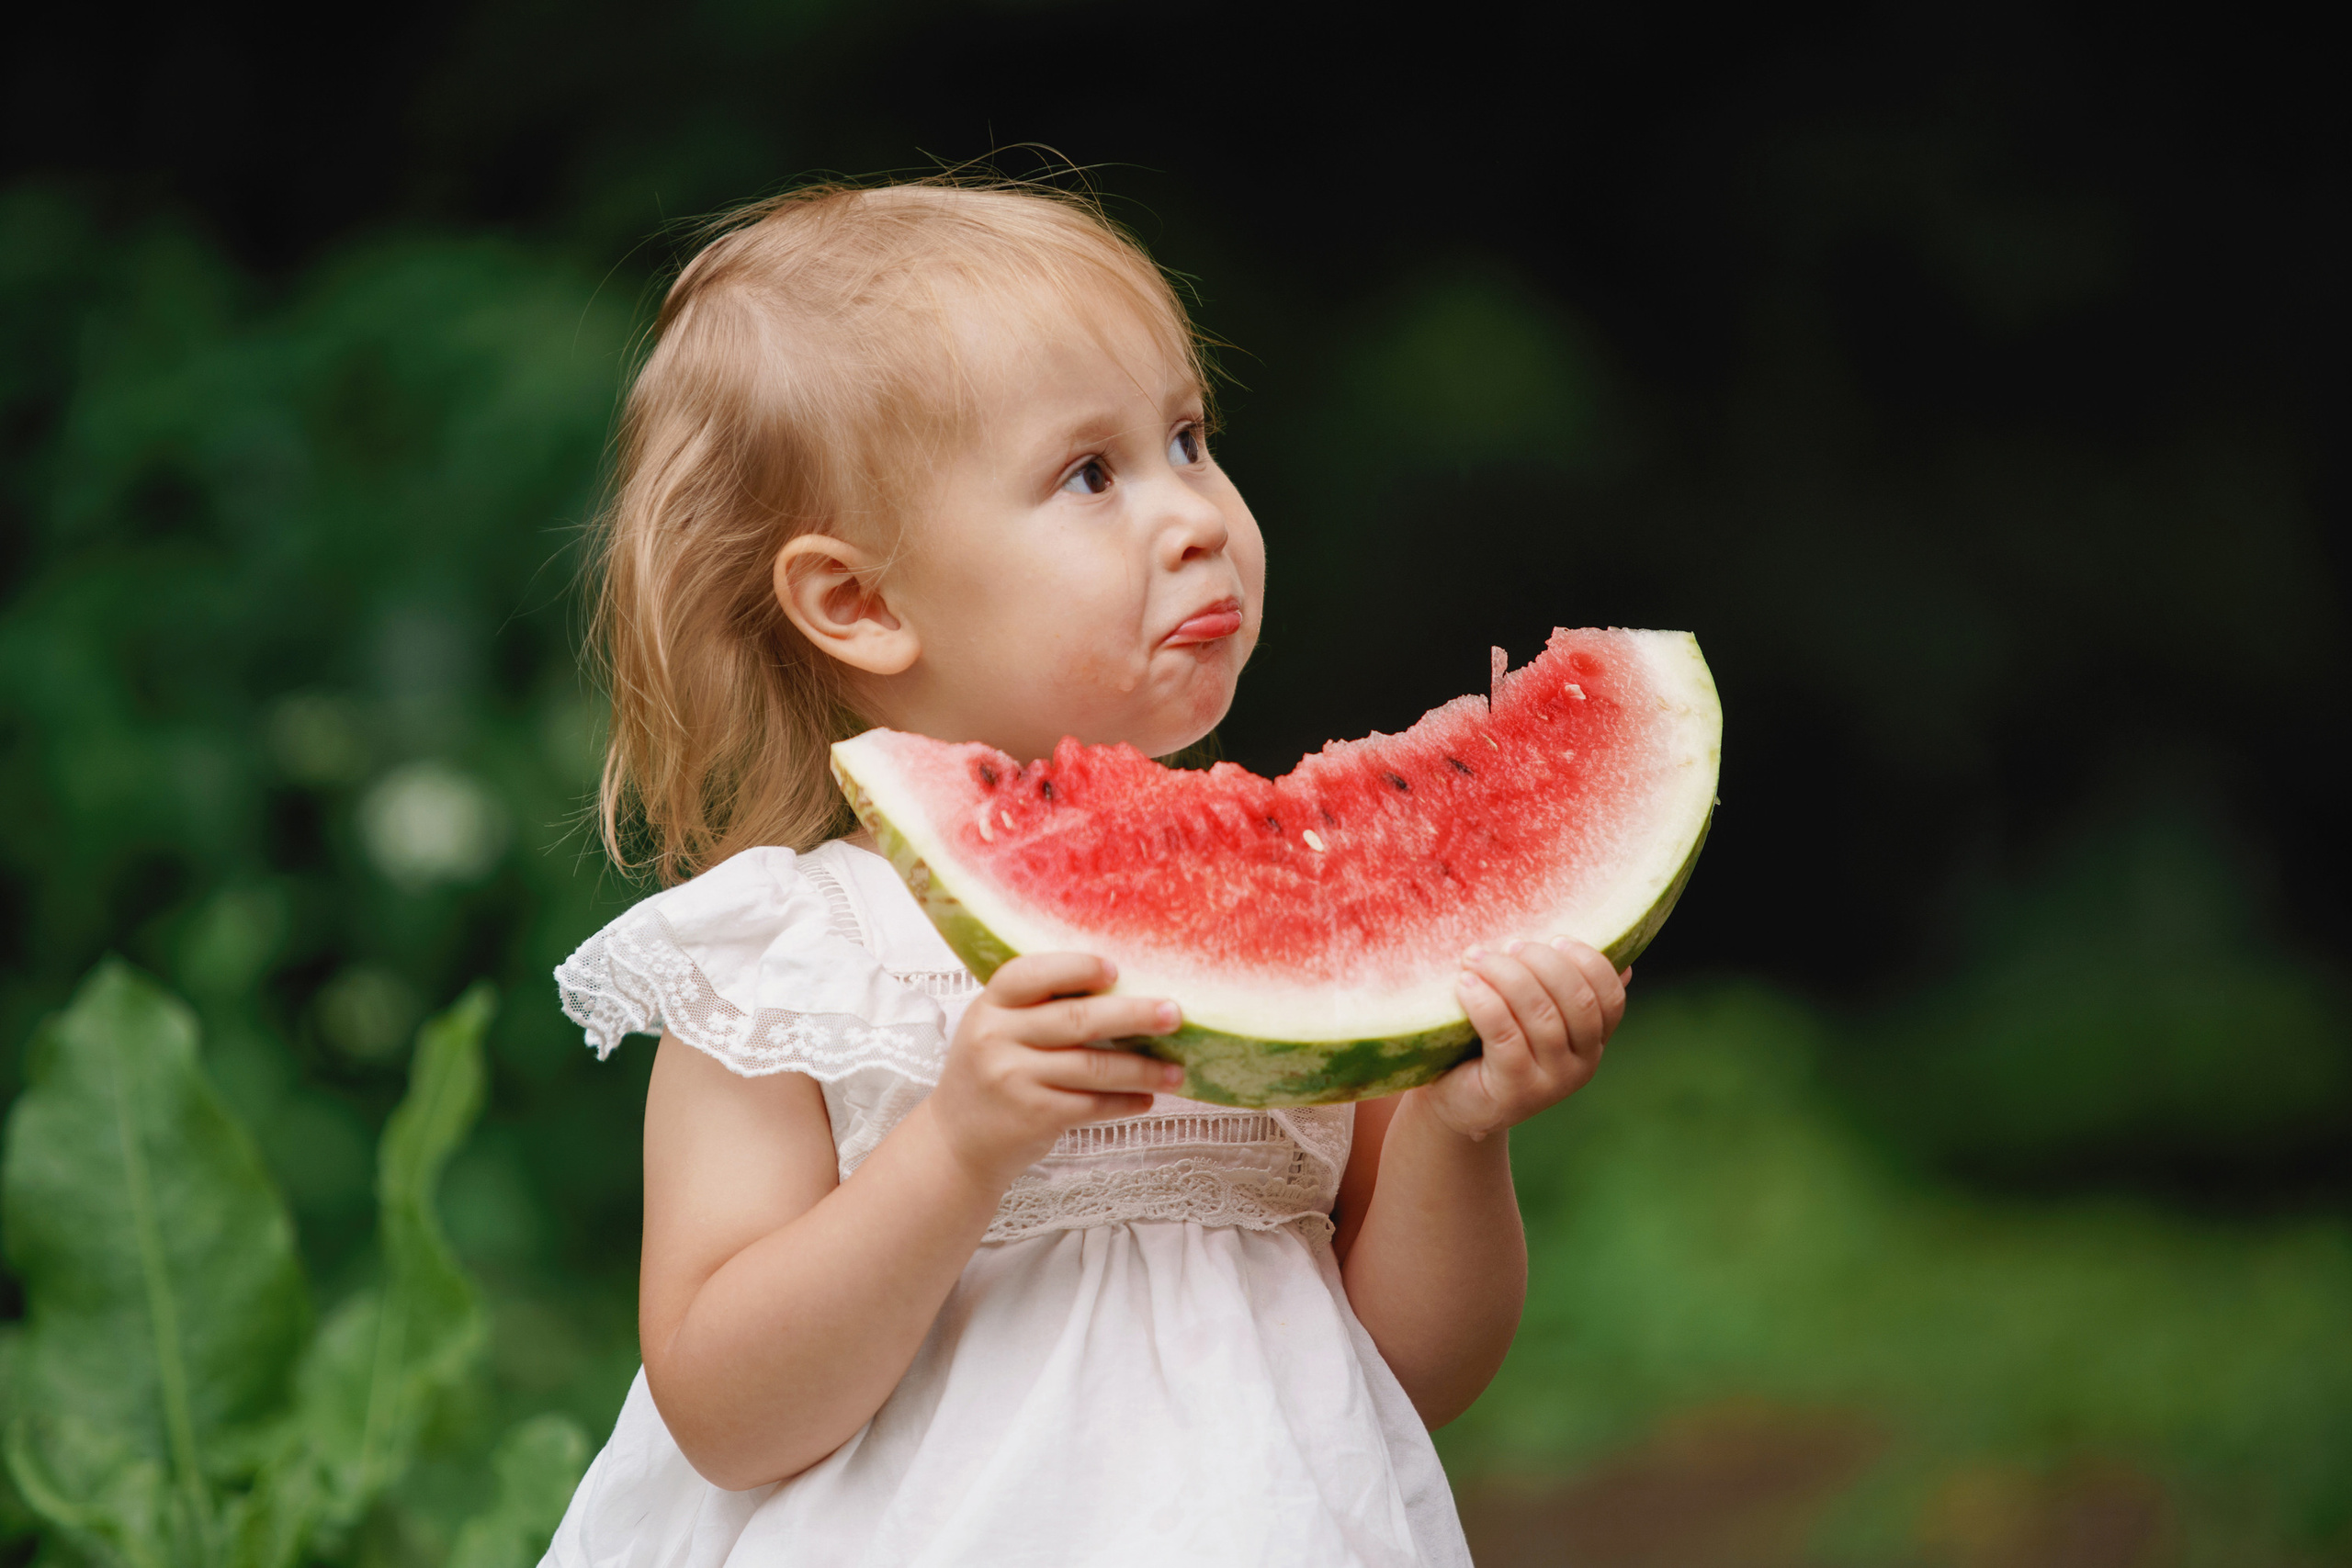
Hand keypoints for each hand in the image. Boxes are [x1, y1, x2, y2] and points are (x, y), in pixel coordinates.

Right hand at [929, 953, 1183, 1188]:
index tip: (1118, 970)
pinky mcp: (1034, 1116)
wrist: (956, 1143)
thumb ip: (1037, 1008)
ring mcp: (1014, 1078)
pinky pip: (1092, 1104)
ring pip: (1093, 1066)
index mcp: (990, 1005)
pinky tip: (1146, 1099)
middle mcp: (997, 1038)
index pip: (1032, 973)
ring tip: (1176, 1071)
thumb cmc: (991, 1074)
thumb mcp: (996, 1030)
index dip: (1077, 968)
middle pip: (1078, 1019)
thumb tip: (1122, 990)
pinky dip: (1125, 1102)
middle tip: (1175, 1015)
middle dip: (1134, 1015)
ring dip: (1142, 1069)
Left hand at [1419, 939, 1627, 1140]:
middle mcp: (1582, 1065)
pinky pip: (1506, 1037)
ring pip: (1541, 1016)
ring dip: (1506, 976)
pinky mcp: (1515, 1092)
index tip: (1555, 937)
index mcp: (1593, 1041)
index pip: (1610, 998)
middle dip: (1542, 962)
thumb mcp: (1529, 1014)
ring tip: (1474, 958)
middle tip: (1506, 945)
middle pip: (1578, 1001)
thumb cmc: (1490, 1043)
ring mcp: (1551, 1084)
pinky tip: (1465, 985)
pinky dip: (1486, 1003)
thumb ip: (1561, 989)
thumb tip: (1623, 963)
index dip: (1588, 962)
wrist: (1453, 1100)